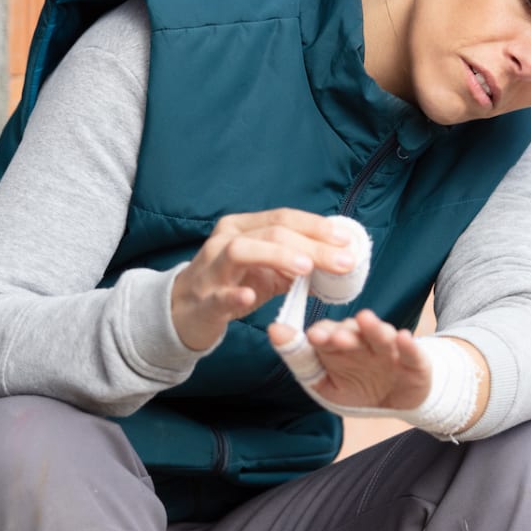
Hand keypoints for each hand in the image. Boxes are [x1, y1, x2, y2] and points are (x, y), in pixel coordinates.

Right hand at [172, 208, 355, 350]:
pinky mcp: (204, 299)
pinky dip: (234, 295)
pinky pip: (218, 295)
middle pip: (271, 232)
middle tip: (343, 260)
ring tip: (306, 267)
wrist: (183, 312)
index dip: (316, 227)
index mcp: (242, 228)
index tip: (347, 240)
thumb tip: (339, 262)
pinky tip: (250, 297)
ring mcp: (212, 269)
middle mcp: (225, 240)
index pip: (283, 218)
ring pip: (242, 250)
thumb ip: (296, 264)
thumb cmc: (230, 285)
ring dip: (277, 256)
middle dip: (312, 244)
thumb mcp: (266, 271)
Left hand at [267, 309, 430, 410]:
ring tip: (366, 320)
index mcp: (338, 345)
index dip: (321, 336)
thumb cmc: (358, 389)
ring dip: (373, 329)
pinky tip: (402, 337)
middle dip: (344, 334)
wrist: (398, 401)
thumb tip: (274, 330)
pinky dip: (407, 344)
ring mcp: (388, 349)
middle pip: (353, 333)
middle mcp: (363, 341)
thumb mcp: (326, 384)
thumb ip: (303, 362)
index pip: (326, 335)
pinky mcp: (414, 360)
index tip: (313, 337)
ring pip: (380, 336)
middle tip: (335, 335)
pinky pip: (411, 351)